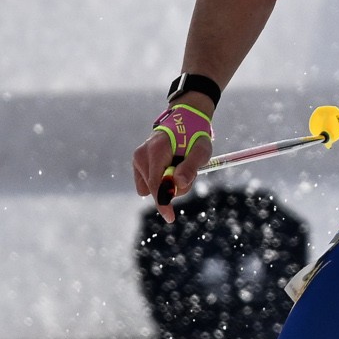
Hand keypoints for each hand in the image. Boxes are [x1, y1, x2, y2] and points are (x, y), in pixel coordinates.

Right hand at [131, 102, 213, 221]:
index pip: (157, 184)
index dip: (163, 202)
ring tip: (179, 168)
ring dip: (167, 186)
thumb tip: (177, 184)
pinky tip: (169, 169)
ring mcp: (138, 159)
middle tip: (188, 174)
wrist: (183, 121)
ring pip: (151, 188)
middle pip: (154, 189)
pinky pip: (148, 185)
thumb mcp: (201, 151)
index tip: (170, 217)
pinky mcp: (138, 164)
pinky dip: (161, 182)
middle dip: (172, 189)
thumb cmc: (195, 136)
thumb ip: (190, 167)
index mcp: (156, 150)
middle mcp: (142, 155)